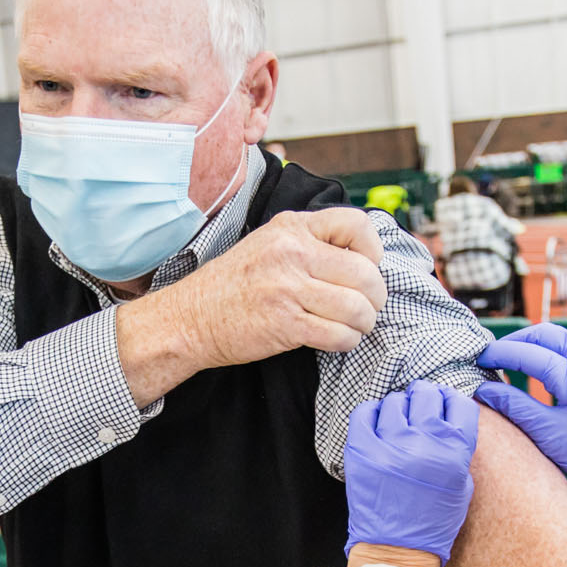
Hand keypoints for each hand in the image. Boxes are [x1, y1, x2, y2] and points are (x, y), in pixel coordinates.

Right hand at [161, 208, 387, 368]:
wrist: (191, 318)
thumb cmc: (234, 285)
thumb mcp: (269, 244)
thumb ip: (311, 243)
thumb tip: (363, 259)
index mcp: (292, 227)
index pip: (356, 225)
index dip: (373, 251)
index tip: (367, 269)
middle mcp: (292, 252)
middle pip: (365, 274)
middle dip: (375, 298)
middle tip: (366, 308)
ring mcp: (288, 288)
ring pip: (357, 308)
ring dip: (363, 323)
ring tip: (351, 326)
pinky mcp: (286, 323)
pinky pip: (339, 335)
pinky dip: (347, 341)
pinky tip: (336, 339)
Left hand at [343, 381, 479, 563]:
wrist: (395, 549)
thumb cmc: (432, 521)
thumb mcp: (462, 485)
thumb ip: (458, 448)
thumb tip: (446, 415)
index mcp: (454, 452)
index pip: (460, 404)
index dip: (452, 399)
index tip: (445, 403)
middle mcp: (424, 443)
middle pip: (427, 394)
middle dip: (425, 397)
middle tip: (420, 407)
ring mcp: (390, 445)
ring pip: (395, 401)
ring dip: (399, 408)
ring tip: (398, 424)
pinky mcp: (361, 450)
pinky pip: (364, 412)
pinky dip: (371, 413)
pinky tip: (377, 425)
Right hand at [473, 324, 566, 489]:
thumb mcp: (546, 432)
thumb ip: (514, 406)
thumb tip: (484, 390)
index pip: (528, 353)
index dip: (500, 354)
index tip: (480, 359)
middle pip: (546, 334)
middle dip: (517, 340)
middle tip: (494, 355)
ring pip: (561, 337)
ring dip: (534, 342)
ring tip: (512, 357)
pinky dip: (550, 350)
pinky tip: (537, 367)